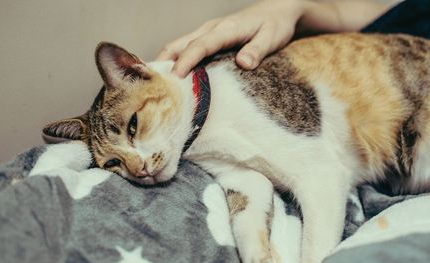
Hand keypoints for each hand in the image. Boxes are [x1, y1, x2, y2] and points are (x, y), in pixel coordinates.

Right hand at [157, 0, 304, 76]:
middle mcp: (211, 29)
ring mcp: (207, 33)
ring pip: (178, 45)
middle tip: (153, 85)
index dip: (186, 60)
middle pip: (179, 44)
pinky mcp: (208, 38)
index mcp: (225, 29)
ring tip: (155, 85)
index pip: (200, 46)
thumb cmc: (275, 25)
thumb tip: (244, 63)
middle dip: (163, 62)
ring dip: (165, 62)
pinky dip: (174, 61)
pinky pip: (185, 48)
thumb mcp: (272, 38)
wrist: (277, 10)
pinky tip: (171, 77)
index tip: (175, 76)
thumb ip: (258, 50)